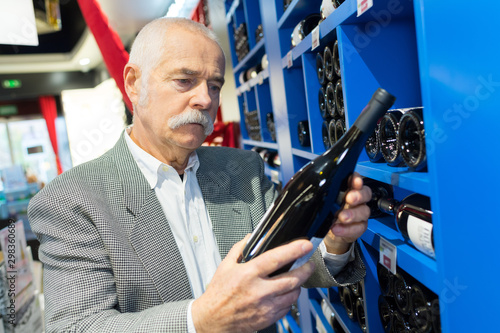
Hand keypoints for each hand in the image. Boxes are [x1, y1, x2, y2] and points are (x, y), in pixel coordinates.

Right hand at [192, 235, 315, 332]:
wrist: (212, 320)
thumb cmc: (218, 294)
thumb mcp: (225, 266)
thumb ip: (239, 249)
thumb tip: (251, 238)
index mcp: (248, 274)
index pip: (276, 258)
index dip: (294, 250)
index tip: (305, 245)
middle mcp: (259, 291)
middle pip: (292, 278)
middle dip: (305, 269)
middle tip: (309, 263)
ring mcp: (265, 306)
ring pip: (293, 294)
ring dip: (298, 285)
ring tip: (297, 279)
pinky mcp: (268, 318)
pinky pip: (287, 308)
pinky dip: (289, 300)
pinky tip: (284, 294)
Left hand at [324, 172, 371, 253]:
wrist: (327, 231)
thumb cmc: (325, 213)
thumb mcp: (321, 202)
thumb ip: (321, 194)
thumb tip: (308, 187)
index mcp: (348, 189)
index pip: (356, 180)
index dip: (356, 179)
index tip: (354, 180)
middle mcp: (357, 199)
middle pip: (365, 193)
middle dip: (358, 195)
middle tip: (349, 198)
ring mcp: (360, 213)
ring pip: (364, 211)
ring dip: (353, 214)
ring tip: (341, 217)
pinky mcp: (360, 227)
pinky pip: (359, 227)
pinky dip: (348, 229)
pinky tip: (337, 229)